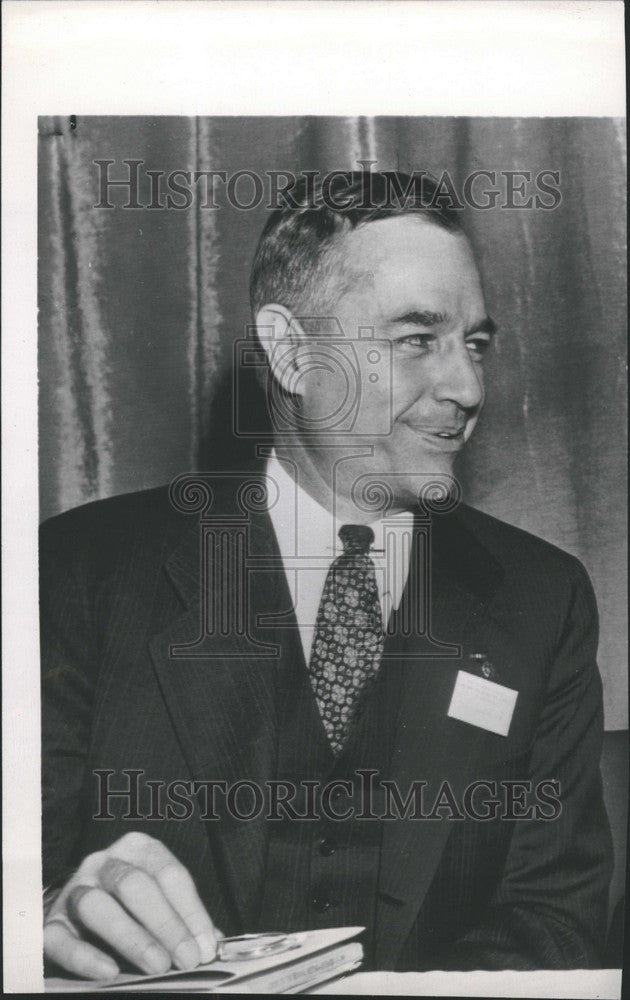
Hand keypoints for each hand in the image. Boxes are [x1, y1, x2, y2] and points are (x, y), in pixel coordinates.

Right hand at [44, 832, 220, 979]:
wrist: (79, 909)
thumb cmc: (131, 904)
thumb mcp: (160, 899)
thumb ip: (183, 917)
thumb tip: (210, 945)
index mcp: (137, 849)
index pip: (168, 873)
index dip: (190, 910)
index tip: (206, 945)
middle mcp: (104, 863)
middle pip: (134, 884)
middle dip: (165, 923)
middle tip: (186, 958)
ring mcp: (74, 890)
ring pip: (97, 906)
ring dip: (131, 937)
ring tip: (158, 966)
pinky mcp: (50, 923)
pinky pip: (61, 939)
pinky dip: (85, 957)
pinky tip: (110, 971)